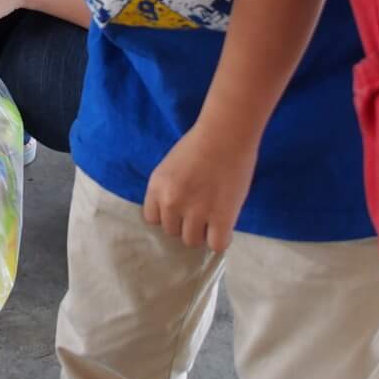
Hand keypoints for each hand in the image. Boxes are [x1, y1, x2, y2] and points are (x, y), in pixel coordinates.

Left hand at [141, 125, 254, 251]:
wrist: (226, 134)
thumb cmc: (201, 142)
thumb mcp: (171, 166)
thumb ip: (169, 189)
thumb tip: (177, 213)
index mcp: (156, 187)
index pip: (152, 219)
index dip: (168, 217)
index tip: (179, 212)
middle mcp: (171, 202)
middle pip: (172, 232)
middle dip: (185, 225)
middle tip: (201, 213)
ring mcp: (195, 212)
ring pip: (192, 241)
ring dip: (202, 233)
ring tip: (214, 220)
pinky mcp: (221, 218)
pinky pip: (217, 244)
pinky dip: (221, 240)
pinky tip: (225, 228)